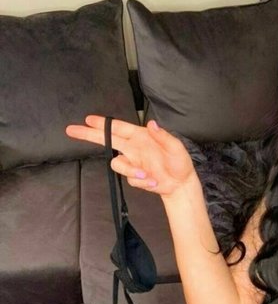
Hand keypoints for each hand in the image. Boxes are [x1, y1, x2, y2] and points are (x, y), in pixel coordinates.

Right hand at [66, 115, 195, 196]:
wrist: (180, 184)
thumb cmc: (179, 162)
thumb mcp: (175, 147)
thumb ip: (163, 136)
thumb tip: (152, 123)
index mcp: (141, 137)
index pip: (119, 128)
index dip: (104, 124)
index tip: (88, 119)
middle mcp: (134, 148)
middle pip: (107, 140)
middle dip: (89, 135)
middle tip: (71, 130)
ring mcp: (133, 163)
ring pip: (118, 164)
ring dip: (131, 171)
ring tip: (147, 177)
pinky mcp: (135, 177)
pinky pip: (130, 179)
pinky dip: (142, 181)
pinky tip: (154, 182)